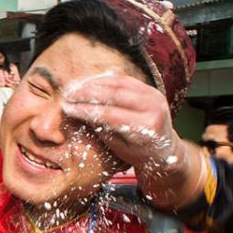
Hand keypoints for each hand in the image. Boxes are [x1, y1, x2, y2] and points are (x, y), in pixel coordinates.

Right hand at [60, 74, 199, 207]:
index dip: (85, 110)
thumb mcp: (119, 149)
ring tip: (75, 87)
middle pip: (114, 94)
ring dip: (94, 84)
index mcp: (146, 127)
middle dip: (87, 93)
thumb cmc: (139, 153)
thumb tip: (79, 112)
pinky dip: (105, 80)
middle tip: (68, 94)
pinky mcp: (151, 88)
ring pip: (118, 83)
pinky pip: (124, 79)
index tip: (67, 108)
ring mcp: (154, 95)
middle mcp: (153, 107)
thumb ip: (102, 129)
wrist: (165, 150)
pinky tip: (89, 83)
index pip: (109, 114)